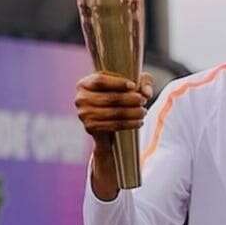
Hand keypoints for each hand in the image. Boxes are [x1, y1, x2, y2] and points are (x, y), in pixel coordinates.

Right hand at [75, 71, 153, 199]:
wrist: (114, 146)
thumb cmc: (124, 111)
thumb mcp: (134, 93)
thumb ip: (143, 84)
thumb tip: (145, 88)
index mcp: (86, 84)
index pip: (98, 78)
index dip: (116, 81)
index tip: (134, 86)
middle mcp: (80, 99)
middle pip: (106, 97)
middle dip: (127, 99)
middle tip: (144, 101)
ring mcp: (83, 117)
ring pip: (107, 112)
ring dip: (128, 112)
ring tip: (143, 113)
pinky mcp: (91, 132)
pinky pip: (107, 126)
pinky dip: (124, 123)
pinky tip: (138, 122)